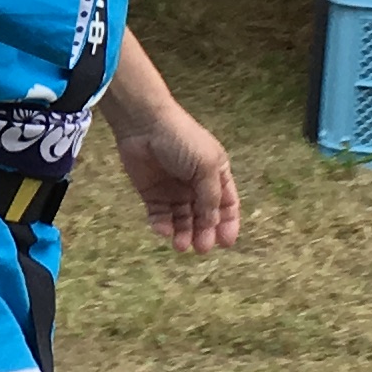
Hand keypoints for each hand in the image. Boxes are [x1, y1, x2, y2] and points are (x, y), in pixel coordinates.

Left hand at [112, 105, 241, 252]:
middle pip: (204, 216)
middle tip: (201, 247)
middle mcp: (196, 184)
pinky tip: (163, 230)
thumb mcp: (205, 166)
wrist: (143, 124)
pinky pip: (160, 216)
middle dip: (204, 233)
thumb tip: (212, 223)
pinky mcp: (152, 194)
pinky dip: (162, 225)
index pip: (226, 205)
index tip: (226, 242)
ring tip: (180, 245)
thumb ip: (210, 197)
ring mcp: (173, 190)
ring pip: (182, 220)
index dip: (227, 224)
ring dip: (183, 234)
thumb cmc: (181, 139)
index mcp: (215, 173)